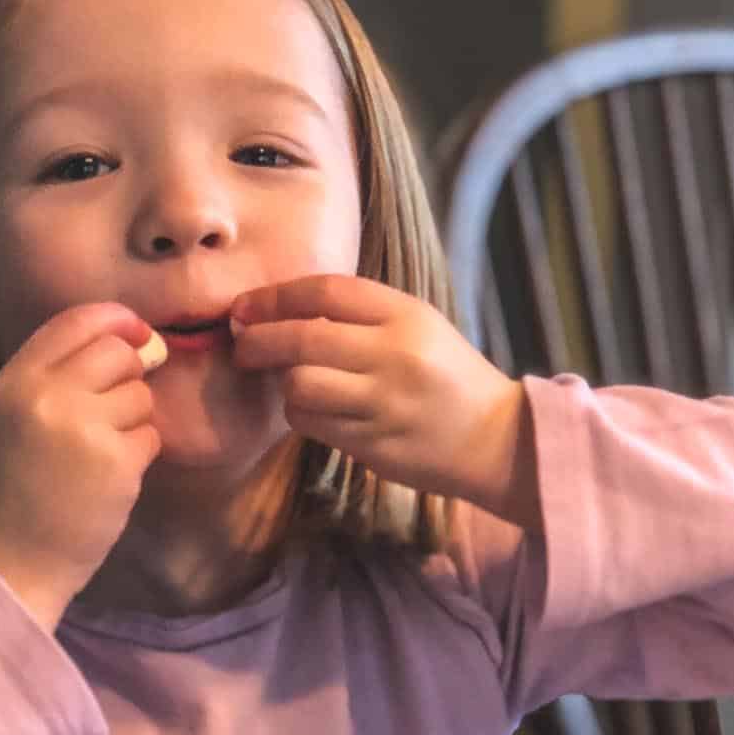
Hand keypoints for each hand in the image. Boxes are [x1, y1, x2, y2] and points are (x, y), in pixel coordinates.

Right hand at [0, 304, 161, 628]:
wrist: (7, 561)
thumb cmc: (9, 492)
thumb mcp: (9, 418)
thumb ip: (53, 377)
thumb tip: (127, 341)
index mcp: (15, 381)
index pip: (76, 320)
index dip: (116, 320)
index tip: (136, 334)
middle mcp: (47, 394)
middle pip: (117, 352)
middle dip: (129, 375)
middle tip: (112, 412)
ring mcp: (84, 426)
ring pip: (140, 395)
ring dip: (132, 422)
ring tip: (98, 456)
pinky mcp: (116, 461)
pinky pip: (150, 436)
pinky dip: (138, 455)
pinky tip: (108, 480)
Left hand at [231, 275, 539, 527]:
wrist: (493, 437)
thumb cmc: (445, 375)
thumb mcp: (415, 326)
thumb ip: (356, 314)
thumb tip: (274, 311)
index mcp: (405, 314)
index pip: (325, 291)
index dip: (274, 296)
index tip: (246, 306)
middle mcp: (394, 354)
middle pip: (301, 338)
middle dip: (258, 340)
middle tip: (241, 345)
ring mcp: (383, 403)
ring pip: (299, 384)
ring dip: (281, 383)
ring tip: (287, 381)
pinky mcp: (373, 443)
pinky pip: (312, 423)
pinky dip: (300, 413)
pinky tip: (311, 409)